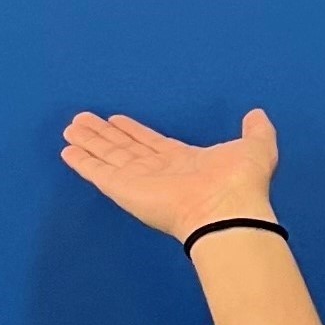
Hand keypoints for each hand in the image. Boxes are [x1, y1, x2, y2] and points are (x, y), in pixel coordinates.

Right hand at [60, 108, 279, 242]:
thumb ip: (256, 129)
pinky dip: (82, 162)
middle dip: (104, 136)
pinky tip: (67, 151)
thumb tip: (257, 113)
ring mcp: (138, 180)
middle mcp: (157, 171)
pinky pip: (98, 172)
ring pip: (108, 156)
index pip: (151, 143)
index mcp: (183, 161)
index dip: (133, 132)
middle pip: (123, 149)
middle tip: (83, 120)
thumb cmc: (241, 182)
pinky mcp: (124, 189)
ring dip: (89, 143)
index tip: (116, 120)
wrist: (227, 211)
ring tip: (70, 128)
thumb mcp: (257, 147)